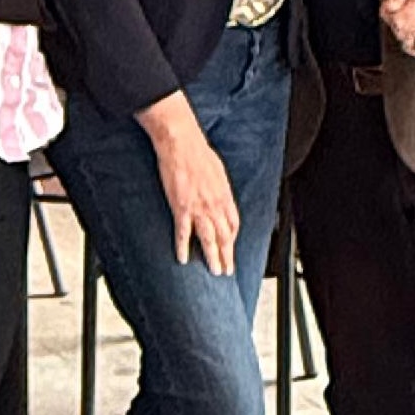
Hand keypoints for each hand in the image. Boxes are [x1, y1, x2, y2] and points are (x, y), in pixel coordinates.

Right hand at [139, 93, 239, 272]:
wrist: (182, 143)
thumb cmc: (197, 152)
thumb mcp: (216, 170)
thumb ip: (218, 187)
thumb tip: (219, 194)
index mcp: (224, 195)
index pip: (233, 223)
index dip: (232, 239)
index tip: (230, 248)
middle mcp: (215, 204)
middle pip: (225, 236)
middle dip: (227, 256)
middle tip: (227, 271)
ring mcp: (199, 207)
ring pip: (209, 239)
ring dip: (213, 257)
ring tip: (214, 271)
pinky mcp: (181, 207)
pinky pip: (183, 232)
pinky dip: (183, 247)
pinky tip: (183, 258)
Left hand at [378, 0, 414, 59]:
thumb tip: (388, 8)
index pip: (400, 21)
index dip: (389, 16)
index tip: (388, 9)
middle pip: (404, 33)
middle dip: (395, 24)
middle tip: (395, 13)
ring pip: (413, 43)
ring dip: (404, 34)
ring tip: (404, 22)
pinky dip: (414, 48)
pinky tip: (409, 38)